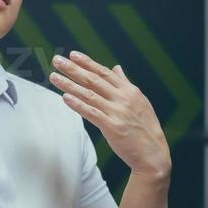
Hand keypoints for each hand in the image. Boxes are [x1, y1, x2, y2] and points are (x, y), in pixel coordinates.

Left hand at [49, 51, 171, 177]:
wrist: (153, 153)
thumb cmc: (145, 128)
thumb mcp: (140, 101)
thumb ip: (125, 84)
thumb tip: (116, 68)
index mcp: (130, 91)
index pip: (104, 72)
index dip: (87, 63)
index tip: (72, 55)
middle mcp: (123, 98)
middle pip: (93, 80)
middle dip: (73, 69)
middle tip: (57, 60)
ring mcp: (118, 112)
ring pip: (89, 94)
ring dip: (69, 84)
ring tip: (54, 77)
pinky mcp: (113, 127)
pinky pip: (91, 113)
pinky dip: (77, 105)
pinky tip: (65, 97)